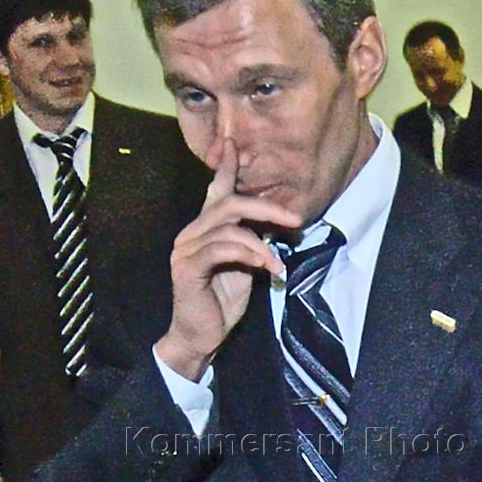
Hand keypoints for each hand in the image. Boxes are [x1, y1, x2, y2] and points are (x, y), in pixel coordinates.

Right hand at [156, 139, 299, 379]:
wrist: (201, 337)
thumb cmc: (221, 303)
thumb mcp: (245, 267)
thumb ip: (252, 242)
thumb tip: (273, 222)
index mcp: (204, 230)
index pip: (216, 192)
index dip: (226, 168)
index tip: (234, 143)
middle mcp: (191, 233)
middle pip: (229, 203)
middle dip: (266, 207)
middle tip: (295, 219)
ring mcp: (186, 249)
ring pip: (227, 226)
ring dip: (260, 243)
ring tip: (276, 264)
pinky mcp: (187, 268)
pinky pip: (221, 249)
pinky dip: (248, 254)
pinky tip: (264, 266)